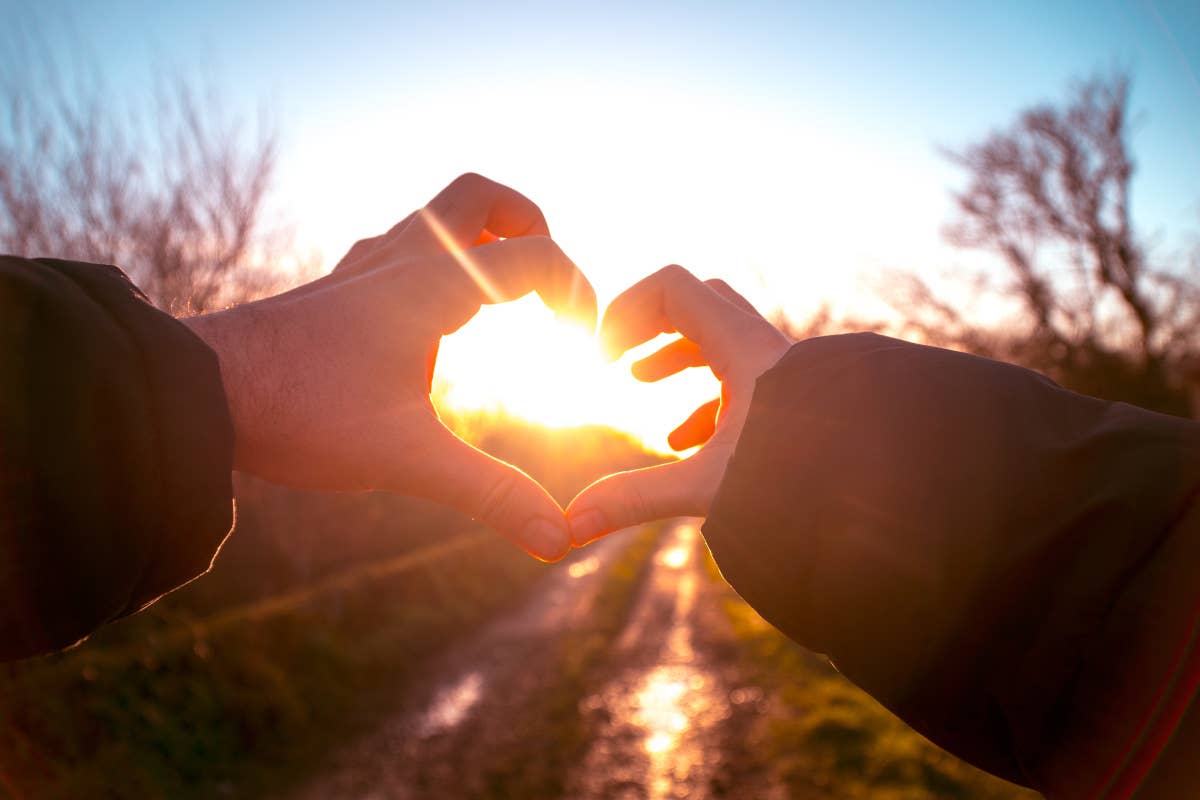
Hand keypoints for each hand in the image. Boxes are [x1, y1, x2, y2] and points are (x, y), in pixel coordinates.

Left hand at [184, 173, 595, 560]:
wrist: (193, 395)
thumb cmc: (297, 414)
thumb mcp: (403, 458)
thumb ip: (487, 494)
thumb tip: (556, 538)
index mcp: (430, 285)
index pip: (535, 257)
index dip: (579, 295)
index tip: (583, 349)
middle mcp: (400, 262)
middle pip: (482, 198)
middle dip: (531, 226)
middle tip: (548, 286)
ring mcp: (363, 271)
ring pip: (437, 216)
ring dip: (483, 240)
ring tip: (504, 301)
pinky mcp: (335, 291)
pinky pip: (399, 248)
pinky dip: (436, 261)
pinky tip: (430, 315)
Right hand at [566, 265, 790, 543]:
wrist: (888, 491)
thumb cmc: (806, 478)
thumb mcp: (710, 485)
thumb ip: (638, 500)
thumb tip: (570, 526)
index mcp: (743, 347)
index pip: (670, 286)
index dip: (625, 311)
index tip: (604, 359)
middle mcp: (766, 348)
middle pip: (697, 302)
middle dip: (651, 328)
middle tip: (620, 362)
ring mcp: (784, 372)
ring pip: (721, 339)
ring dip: (678, 360)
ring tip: (640, 390)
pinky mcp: (796, 399)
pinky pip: (742, 377)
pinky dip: (707, 397)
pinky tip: (686, 442)